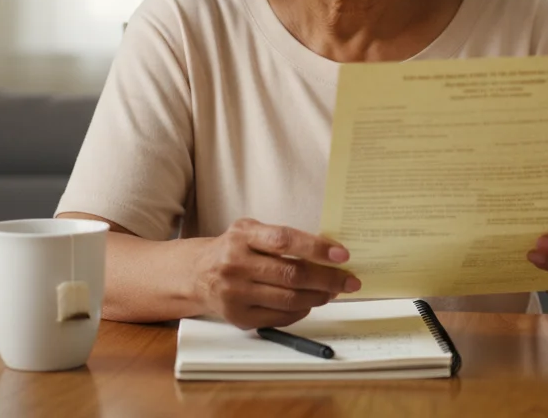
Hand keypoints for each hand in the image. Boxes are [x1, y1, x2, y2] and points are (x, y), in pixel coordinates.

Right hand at [195, 218, 360, 328]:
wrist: (197, 274)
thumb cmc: (233, 249)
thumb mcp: (251, 231)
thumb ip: (282, 237)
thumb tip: (327, 252)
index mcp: (243, 237)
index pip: (284, 241)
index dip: (316, 248)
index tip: (342, 255)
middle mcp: (236, 264)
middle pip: (291, 274)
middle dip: (328, 278)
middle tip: (350, 280)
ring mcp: (236, 293)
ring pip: (289, 299)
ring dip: (319, 296)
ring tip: (333, 291)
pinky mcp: (238, 317)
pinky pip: (280, 316)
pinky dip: (302, 310)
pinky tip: (310, 302)